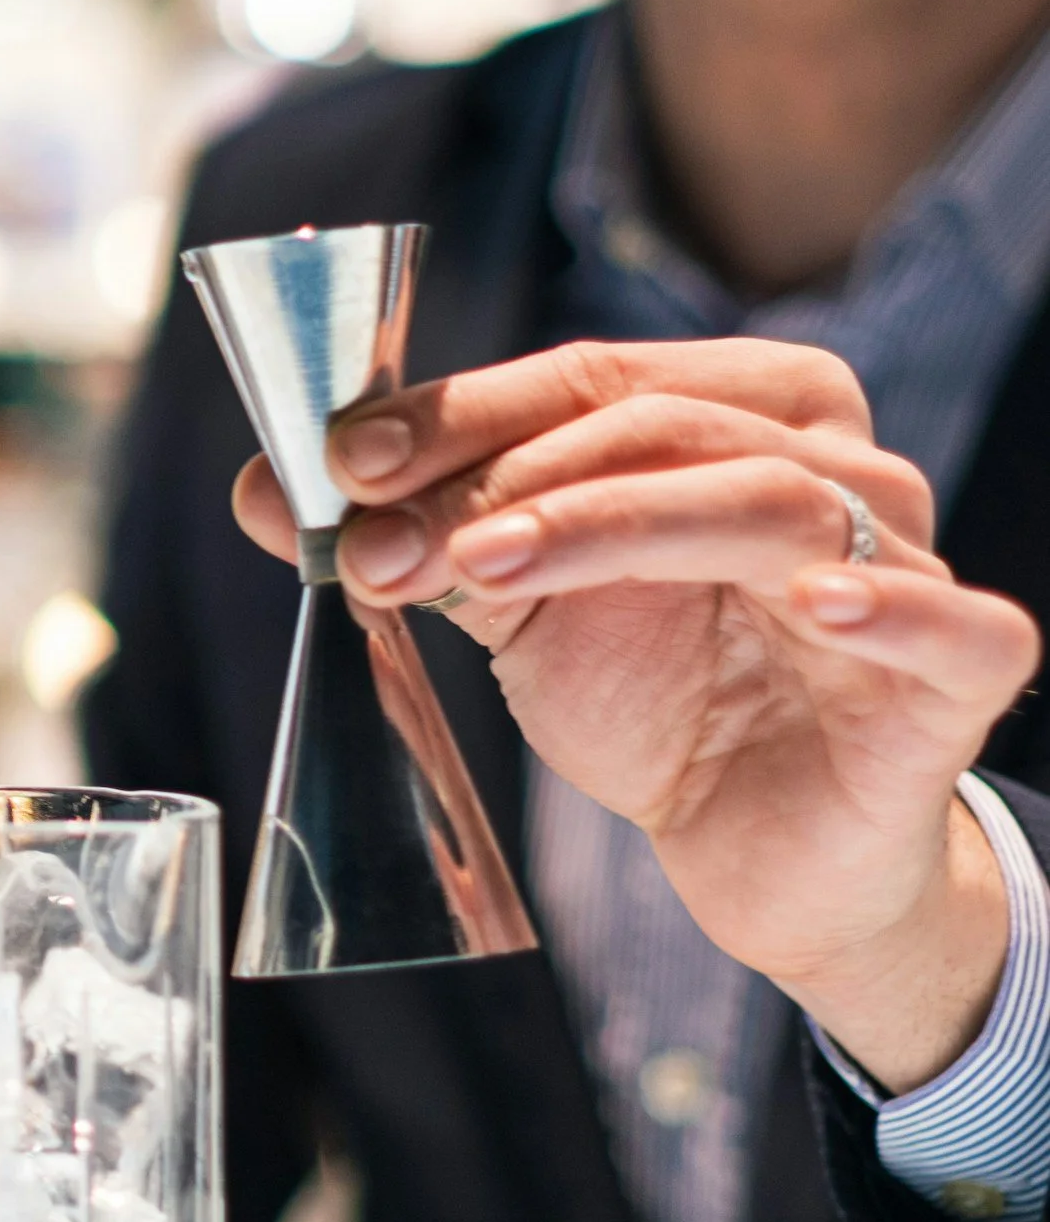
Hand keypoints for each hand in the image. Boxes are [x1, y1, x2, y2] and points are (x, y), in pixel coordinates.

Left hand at [233, 339, 1040, 1092]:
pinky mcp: (959, 666)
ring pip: (762, 501)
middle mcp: (830, 459)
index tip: (340, 461)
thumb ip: (413, 538)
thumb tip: (262, 486)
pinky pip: (946, 623)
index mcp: (735, 411)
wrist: (755, 842)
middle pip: (658, 425)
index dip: (457, 411)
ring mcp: (903, 557)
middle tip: (381, 544)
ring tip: (487, 565)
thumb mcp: (515, 606)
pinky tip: (806, 603)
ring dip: (609, 522)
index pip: (587, 379)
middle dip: (501, 478)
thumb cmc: (654, 694)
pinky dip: (880, 604)